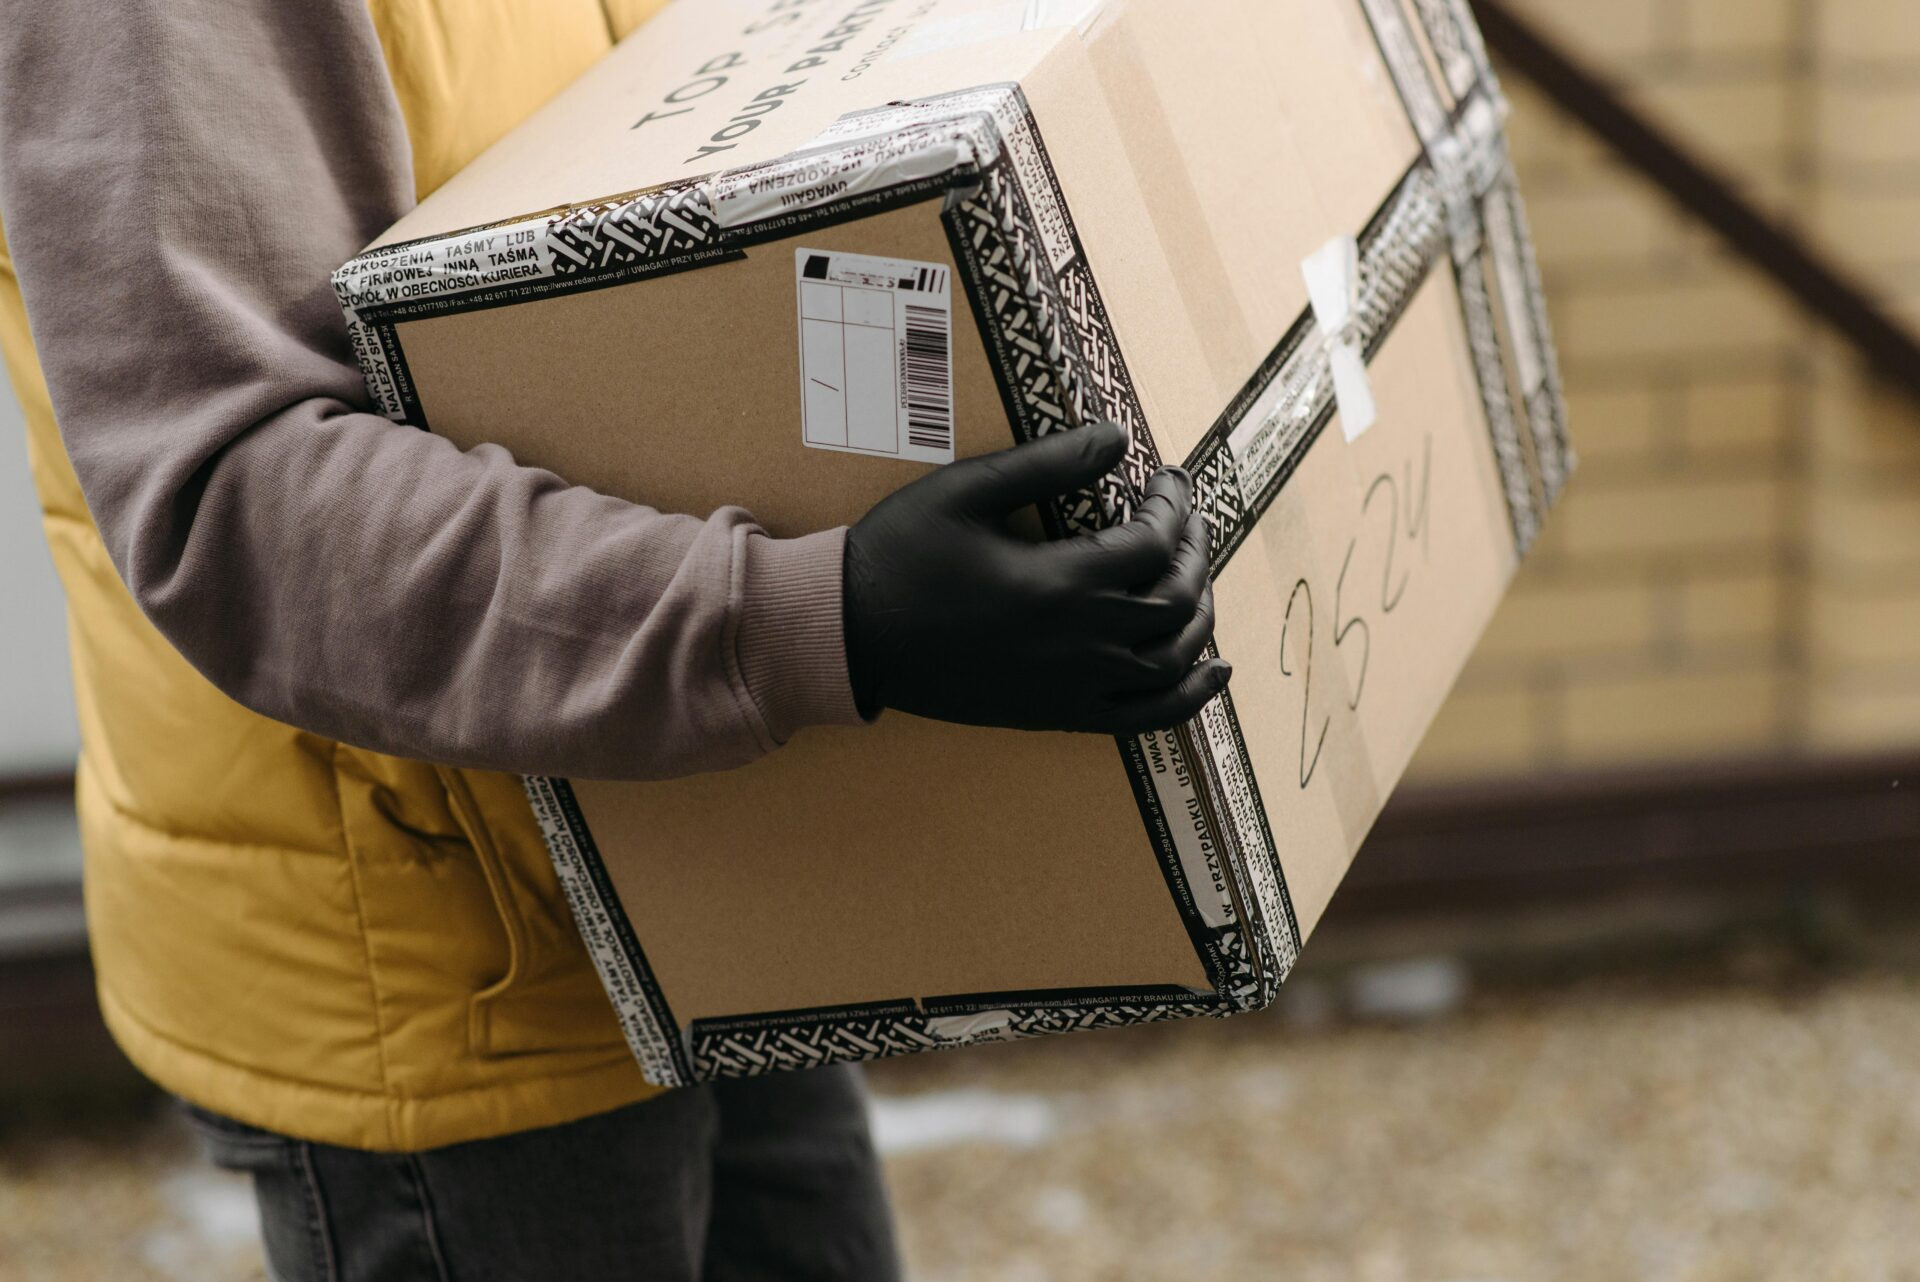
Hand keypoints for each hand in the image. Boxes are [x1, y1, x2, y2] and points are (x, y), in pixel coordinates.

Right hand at [843, 421, 1229, 735]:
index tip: (1167, 478)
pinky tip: (1214, 668)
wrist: (851, 637)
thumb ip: (1047, 464)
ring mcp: (1073, 688)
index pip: (1155, 544)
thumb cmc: (899, 557)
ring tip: (1195, 572)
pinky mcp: (1058, 716)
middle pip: (1177, 599)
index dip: (1173, 505)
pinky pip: (1146, 717)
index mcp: (1059, 584)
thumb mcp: (965, 491)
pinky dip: (1190, 696)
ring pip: (1173, 658)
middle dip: (1195, 549)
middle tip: (1184, 515)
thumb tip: (1118, 438)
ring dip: (1200, 611)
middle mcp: (1080, 644)